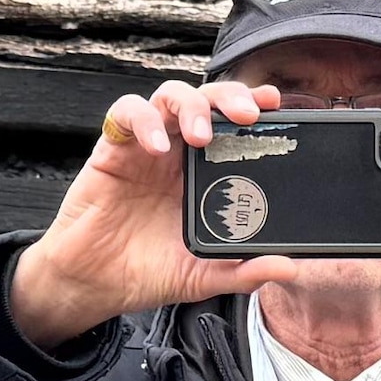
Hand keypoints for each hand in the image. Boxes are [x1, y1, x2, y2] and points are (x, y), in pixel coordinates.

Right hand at [3, 75, 327, 347]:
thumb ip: (243, 272)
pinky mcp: (112, 150)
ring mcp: (146, 147)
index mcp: (206, 174)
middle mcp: (178, 153)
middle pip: (208, 100)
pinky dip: (143, 121)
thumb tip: (286, 269)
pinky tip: (156, 146)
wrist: (94, 285)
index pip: (234, 126)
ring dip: (191, 105)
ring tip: (201, 135)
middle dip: (230, 97)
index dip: (254, 108)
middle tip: (248, 116)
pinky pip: (126, 114)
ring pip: (170, 96)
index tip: (277, 105)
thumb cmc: (146, 272)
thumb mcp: (203, 277)